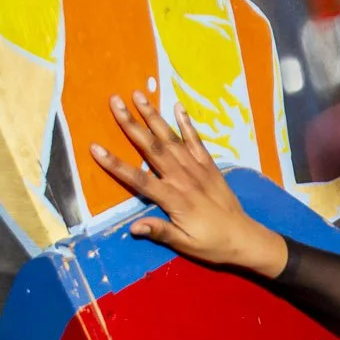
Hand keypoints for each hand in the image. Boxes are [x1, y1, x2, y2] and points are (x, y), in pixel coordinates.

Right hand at [89, 94, 288, 277]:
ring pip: (171, 139)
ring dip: (153, 116)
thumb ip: (160, 232)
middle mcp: (183, 178)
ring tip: (138, 95)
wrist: (245, 238)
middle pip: (152, 148)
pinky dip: (187, 123)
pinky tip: (177, 107)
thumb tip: (133, 227)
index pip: (138, 180)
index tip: (95, 147)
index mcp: (174, 199)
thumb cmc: (212, 244)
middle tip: (115, 101)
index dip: (115, 164)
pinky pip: (196, 141)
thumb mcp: (185, 245)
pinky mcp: (210, 166)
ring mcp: (198, 169)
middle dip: (131, 124)